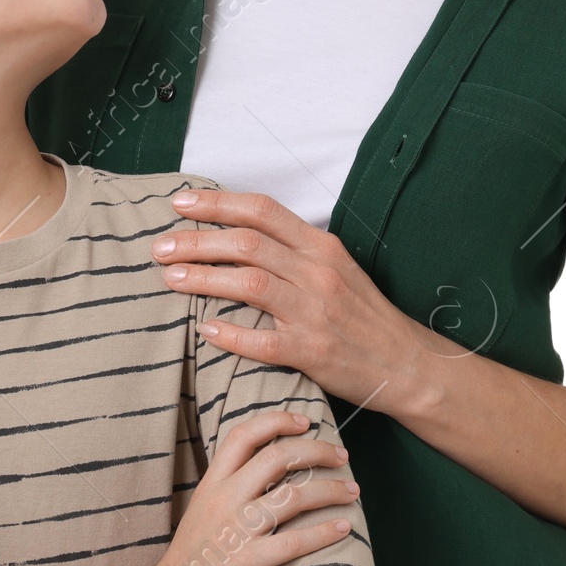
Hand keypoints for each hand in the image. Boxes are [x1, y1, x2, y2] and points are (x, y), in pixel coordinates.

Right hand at [145, 410, 357, 565]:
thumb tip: (273, 461)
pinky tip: (343, 527)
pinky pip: (295, 541)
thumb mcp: (204, 504)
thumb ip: (231, 482)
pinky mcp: (249, 561)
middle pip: (277, 458)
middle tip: (342, 455)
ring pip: (293, 496)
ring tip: (352, 490)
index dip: (277, 421)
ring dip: (330, 490)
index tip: (306, 421)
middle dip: (317, 451)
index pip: (244, 435)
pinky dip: (324, 532)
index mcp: (213, 481)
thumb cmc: (196, 550)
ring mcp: (238, 529)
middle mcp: (225, 499)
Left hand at [155, 189, 428, 413]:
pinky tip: (205, 330)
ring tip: (169, 278)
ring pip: (249, 284)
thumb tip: (237, 232)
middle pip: (246, 243)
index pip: (261, 211)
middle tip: (160, 247)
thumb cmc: (363, 314)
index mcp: (321, 245)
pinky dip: (230, 334)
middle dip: (196, 241)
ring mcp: (315, 312)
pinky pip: (263, 340)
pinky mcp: (313, 351)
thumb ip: (292, 248)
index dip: (217, 203)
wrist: (406, 363)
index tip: (179, 202)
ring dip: (202, 279)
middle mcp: (317, 272)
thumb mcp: (335, 267)